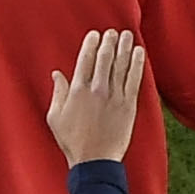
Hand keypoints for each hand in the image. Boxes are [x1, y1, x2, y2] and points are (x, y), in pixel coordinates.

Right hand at [45, 26, 148, 166]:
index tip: (96, 34)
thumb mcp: (56, 117)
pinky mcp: (129, 106)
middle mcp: (97, 90)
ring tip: (128, 35)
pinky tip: (139, 53)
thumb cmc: (73, 142)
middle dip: (110, 42)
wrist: (95, 161)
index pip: (86, 59)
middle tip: (114, 32)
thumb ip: (58, 93)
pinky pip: (134, 79)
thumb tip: (57, 74)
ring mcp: (114, 97)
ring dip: (125, 47)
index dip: (91, 44)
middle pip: (105, 58)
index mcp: (78, 90)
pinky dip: (137, 64)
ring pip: (121, 65)